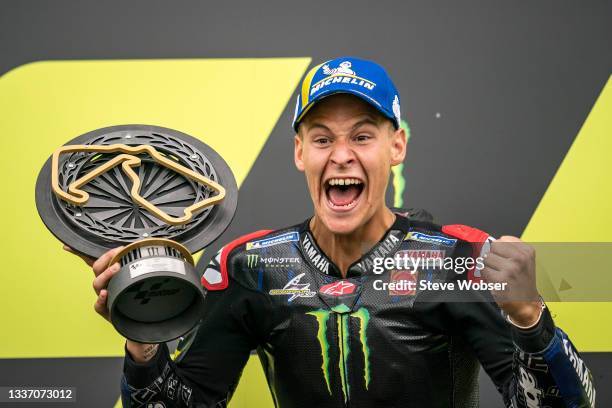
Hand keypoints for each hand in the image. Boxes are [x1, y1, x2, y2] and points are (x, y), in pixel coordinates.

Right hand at [63, 244, 156, 358]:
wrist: (142, 322)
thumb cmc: (140, 297)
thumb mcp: (142, 279)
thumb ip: (144, 265)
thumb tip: (154, 247)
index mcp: (110, 275)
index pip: (95, 261)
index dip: (80, 252)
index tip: (69, 245)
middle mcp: (105, 284)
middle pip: (96, 268)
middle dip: (105, 258)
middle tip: (118, 253)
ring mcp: (104, 297)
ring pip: (96, 283)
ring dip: (106, 274)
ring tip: (117, 269)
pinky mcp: (107, 310)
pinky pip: (98, 305)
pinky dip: (101, 299)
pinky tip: (105, 294)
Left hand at [481, 236, 541, 326]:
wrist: (526, 303)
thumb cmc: (521, 280)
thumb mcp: (524, 260)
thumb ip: (509, 247)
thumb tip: (490, 241)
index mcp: (527, 251)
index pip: (500, 240)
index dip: (498, 249)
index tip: (502, 257)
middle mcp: (520, 258)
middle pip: (492, 248)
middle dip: (492, 257)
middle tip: (500, 267)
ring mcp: (510, 269)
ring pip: (486, 258)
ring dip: (488, 266)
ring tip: (498, 274)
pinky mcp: (500, 279)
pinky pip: (483, 270)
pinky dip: (486, 275)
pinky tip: (495, 281)